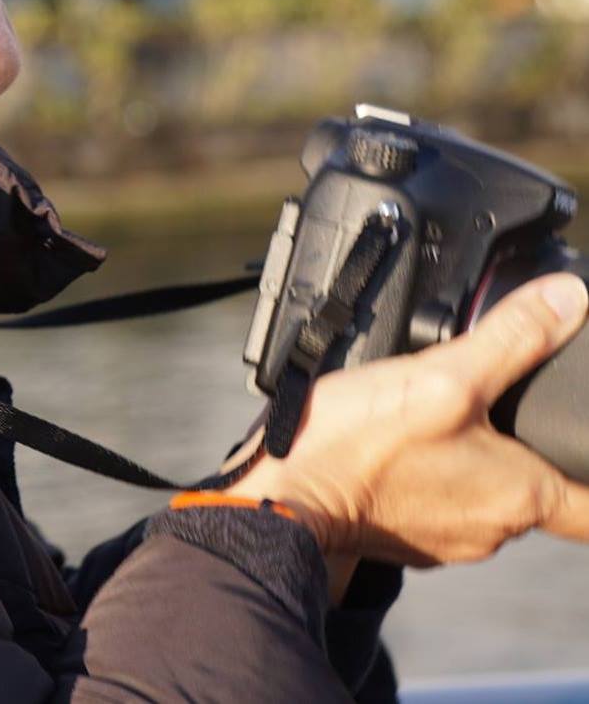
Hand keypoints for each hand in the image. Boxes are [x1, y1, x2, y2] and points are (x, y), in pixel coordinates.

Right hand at [228, 273, 588, 567]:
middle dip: (523, 448)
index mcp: (521, 494)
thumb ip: (511, 338)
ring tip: (435, 414)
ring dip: (472, 458)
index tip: (585, 449)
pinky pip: (437, 500)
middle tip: (493, 401)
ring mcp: (447, 537)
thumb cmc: (356, 448)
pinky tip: (398, 442)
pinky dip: (429, 471)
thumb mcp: (440, 377)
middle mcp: (493, 527)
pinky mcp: (404, 534)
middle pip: (537, 489)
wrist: (280, 498)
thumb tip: (570, 301)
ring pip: (484, 493)